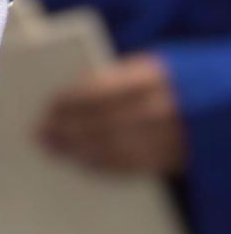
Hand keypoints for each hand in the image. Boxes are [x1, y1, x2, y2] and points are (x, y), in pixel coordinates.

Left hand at [40, 53, 186, 175]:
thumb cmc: (192, 81)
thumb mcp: (162, 68)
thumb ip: (126, 80)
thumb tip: (76, 98)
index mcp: (155, 74)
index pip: (101, 88)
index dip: (71, 100)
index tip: (48, 107)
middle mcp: (164, 105)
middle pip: (104, 120)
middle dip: (69, 129)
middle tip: (41, 136)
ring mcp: (175, 134)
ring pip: (118, 146)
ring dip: (83, 150)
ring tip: (57, 151)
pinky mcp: (183, 158)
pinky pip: (138, 164)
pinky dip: (108, 165)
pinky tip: (87, 163)